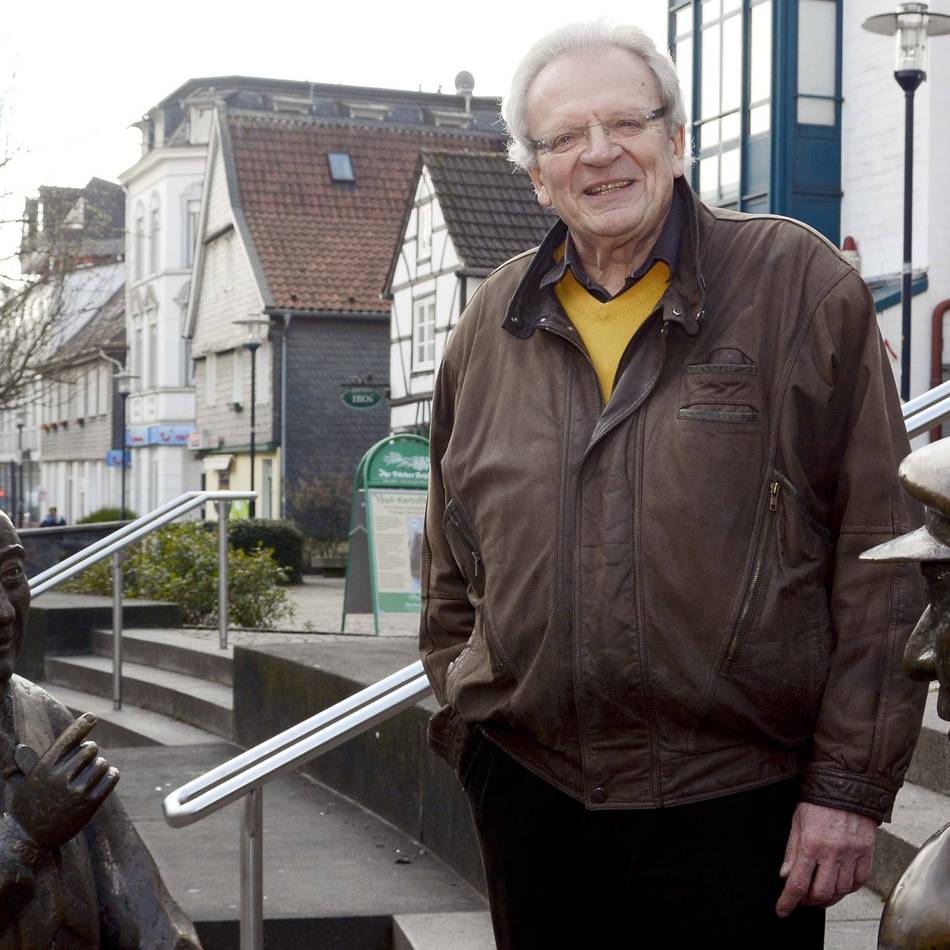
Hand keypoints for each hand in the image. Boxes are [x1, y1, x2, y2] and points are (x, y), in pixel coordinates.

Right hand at [9, 712, 118, 849]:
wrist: (28, 837)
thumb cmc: (30, 803)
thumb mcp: (33, 778)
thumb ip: (50, 758)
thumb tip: (61, 739)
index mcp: (45, 767)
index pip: (68, 738)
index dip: (81, 725)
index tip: (91, 717)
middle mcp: (60, 777)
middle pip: (90, 748)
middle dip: (89, 752)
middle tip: (83, 761)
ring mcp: (76, 792)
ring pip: (102, 763)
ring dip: (100, 766)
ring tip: (90, 774)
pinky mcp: (89, 805)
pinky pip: (110, 779)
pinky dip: (111, 774)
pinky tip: (107, 775)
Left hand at [775, 802, 875, 916]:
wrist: (846, 787)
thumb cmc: (818, 803)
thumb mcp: (796, 823)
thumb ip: (791, 852)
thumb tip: (785, 876)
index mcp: (811, 845)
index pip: (798, 883)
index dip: (788, 901)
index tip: (782, 910)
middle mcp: (832, 853)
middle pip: (821, 893)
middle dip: (809, 902)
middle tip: (802, 900)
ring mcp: (852, 855)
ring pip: (841, 891)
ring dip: (829, 898)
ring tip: (819, 894)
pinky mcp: (866, 854)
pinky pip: (859, 881)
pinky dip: (848, 888)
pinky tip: (840, 885)